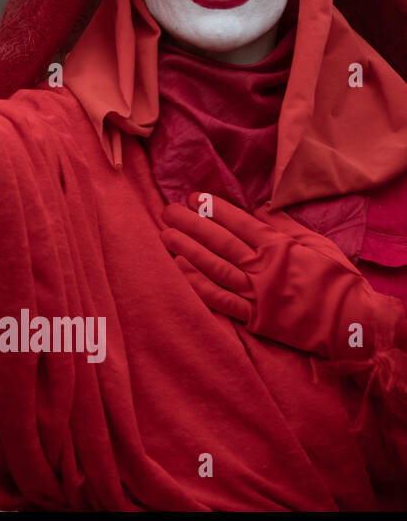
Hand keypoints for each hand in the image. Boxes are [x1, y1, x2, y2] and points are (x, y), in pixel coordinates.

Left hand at [162, 194, 406, 359]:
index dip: (213, 209)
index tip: (193, 198)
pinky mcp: (254, 317)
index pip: (238, 222)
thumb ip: (285, 226)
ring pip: (214, 267)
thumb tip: (260, 207)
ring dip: (187, 250)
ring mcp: (256, 294)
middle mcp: (263, 268)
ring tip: (167, 235)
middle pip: (219, 241)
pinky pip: (219, 299)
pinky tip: (179, 269)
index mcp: (279, 247)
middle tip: (168, 212)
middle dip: (191, 224)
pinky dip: (197, 283)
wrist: (354, 323)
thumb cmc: (336, 280)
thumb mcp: (316, 244)